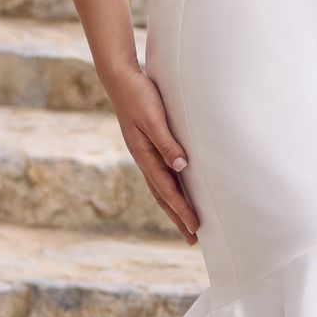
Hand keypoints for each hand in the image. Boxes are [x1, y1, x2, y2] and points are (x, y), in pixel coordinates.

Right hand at [104, 62, 199, 242]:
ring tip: (186, 222)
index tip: (196, 228)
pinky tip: (176, 188)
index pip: (167, 190)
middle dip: (178, 217)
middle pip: (162, 195)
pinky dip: (169, 188)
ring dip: (174, 206)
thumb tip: (181, 167)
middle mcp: (143, 158)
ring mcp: (144, 152)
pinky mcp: (147, 144)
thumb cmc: (139, 95)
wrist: (120, 78)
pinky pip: (160, 173)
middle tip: (193, 238)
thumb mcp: (153, 118)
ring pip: (160, 186)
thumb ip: (166, 143)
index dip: (181, 209)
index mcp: (144, 155)